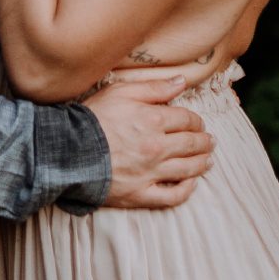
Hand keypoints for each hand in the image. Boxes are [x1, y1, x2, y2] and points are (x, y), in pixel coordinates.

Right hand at [86, 74, 215, 208]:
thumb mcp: (122, 91)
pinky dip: (186, 191)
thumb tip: (182, 82)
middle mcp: (157, 148)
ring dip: (202, 163)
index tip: (198, 122)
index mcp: (154, 120)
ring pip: (187, 169)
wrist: (68, 152)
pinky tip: (191, 183)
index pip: (187, 120)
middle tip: (210, 141)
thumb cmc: (94, 118)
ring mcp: (150, 173)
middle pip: (192, 144)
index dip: (196, 120)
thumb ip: (155, 87)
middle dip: (204, 141)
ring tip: (208, 160)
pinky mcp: (140, 194)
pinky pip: (171, 197)